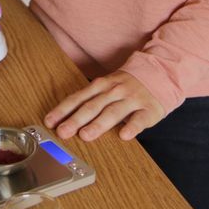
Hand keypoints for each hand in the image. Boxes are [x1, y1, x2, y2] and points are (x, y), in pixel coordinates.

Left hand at [44, 71, 164, 142]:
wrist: (159, 73)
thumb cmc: (126, 85)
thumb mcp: (106, 86)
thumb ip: (89, 100)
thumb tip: (65, 117)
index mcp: (101, 86)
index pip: (78, 98)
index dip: (63, 110)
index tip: (49, 122)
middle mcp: (114, 91)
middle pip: (92, 106)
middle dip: (76, 119)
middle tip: (63, 132)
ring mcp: (132, 99)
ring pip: (113, 112)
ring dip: (98, 124)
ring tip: (86, 135)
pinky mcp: (149, 109)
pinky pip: (139, 119)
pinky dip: (132, 127)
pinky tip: (124, 135)